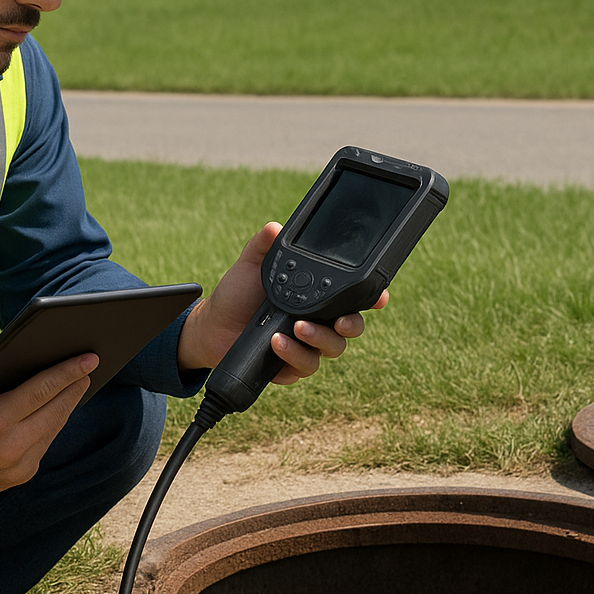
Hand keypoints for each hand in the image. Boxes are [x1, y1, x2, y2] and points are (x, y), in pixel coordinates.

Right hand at [0, 353, 93, 499]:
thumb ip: (2, 386)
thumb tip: (41, 364)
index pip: (40, 391)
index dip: (67, 373)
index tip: (88, 359)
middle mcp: (8, 449)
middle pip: (54, 410)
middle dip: (74, 386)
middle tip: (89, 366)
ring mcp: (17, 467)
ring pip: (54, 428)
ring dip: (66, 404)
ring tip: (78, 383)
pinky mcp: (21, 477)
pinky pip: (44, 444)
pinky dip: (52, 424)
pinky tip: (59, 408)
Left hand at [178, 223, 388, 384]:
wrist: (214, 326)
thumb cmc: (238, 294)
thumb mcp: (251, 264)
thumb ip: (263, 245)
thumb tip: (274, 227)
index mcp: (317, 294)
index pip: (353, 296)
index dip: (373, 298)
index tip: (379, 297)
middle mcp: (319, 321)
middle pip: (352, 327)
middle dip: (351, 325)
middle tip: (339, 321)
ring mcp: (308, 345)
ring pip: (332, 349)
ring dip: (317, 339)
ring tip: (295, 328)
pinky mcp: (292, 366)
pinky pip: (305, 365)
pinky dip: (294, 354)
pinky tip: (276, 342)